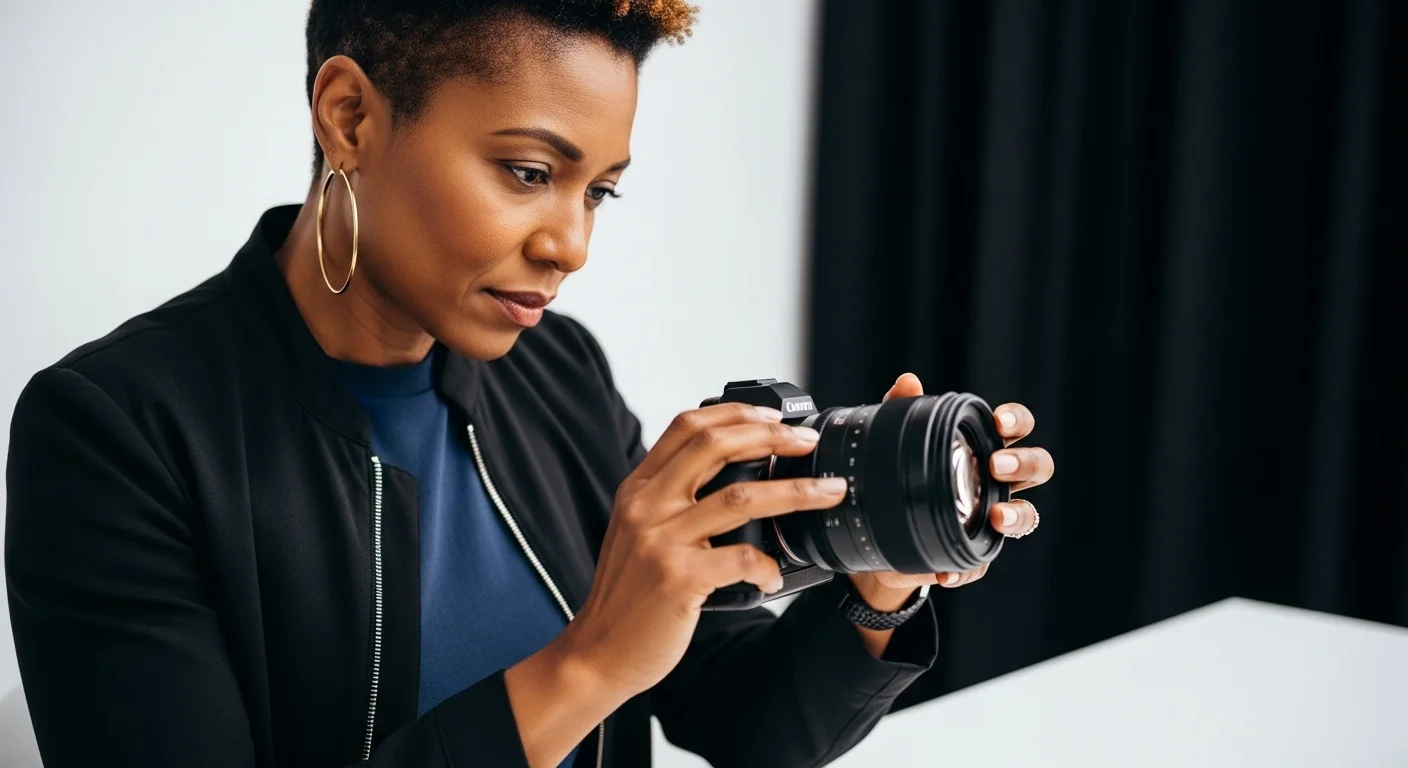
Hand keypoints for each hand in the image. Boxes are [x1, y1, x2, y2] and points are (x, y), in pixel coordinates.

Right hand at [557, 402, 848, 695]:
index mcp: (638, 490)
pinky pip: (740, 559)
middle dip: (772, 437)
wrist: (598, 652)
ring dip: (795, 492)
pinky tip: (775, 576)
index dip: (736, 413)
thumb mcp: (637, 532)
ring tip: (827, 492)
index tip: (775, 418)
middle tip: (808, 442)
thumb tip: (729, 473)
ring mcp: (661, 541)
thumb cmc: (627, 596)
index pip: (687, 426)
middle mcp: (646, 507)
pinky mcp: (677, 579)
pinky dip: (767, 566)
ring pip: (741, 497)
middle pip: (715, 445)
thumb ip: (670, 500)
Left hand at [849, 373, 1054, 613]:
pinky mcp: (976, 553)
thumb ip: (903, 410)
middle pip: (1038, 467)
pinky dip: (967, 569)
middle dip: (1025, 463)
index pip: (1016, 428)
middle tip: (997, 465)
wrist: (883, 532)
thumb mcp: (898, 441)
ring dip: (1016, 516)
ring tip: (996, 518)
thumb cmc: (907, 474)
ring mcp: (993, 517)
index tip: (999, 422)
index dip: (1016, 421)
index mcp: (987, 447)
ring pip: (1028, 516)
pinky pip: (982, 564)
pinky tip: (946, 571)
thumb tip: (908, 382)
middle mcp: (1000, 481)